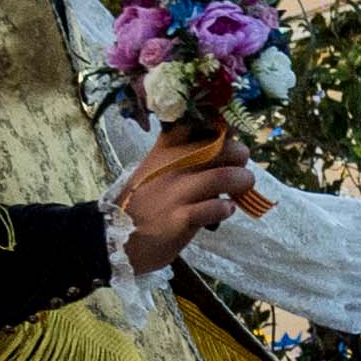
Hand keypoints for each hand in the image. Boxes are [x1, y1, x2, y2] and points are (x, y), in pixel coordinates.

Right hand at [114, 132, 266, 277]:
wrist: (118, 237)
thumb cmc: (142, 203)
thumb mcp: (155, 168)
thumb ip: (182, 156)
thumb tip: (220, 150)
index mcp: (167, 148)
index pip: (199, 123)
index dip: (221, 128)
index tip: (228, 139)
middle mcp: (173, 164)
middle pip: (221, 147)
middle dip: (240, 155)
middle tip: (241, 166)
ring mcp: (177, 191)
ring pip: (224, 176)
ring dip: (242, 181)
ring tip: (241, 188)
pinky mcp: (181, 217)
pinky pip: (216, 208)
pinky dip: (226, 208)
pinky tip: (224, 210)